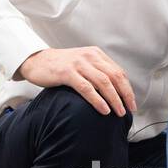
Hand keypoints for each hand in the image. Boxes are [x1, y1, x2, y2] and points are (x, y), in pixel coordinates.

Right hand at [17, 46, 135, 116]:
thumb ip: (96, 72)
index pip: (118, 72)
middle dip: (125, 94)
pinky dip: (98, 100)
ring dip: (114, 99)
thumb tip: (113, 92)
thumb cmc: (59, 67)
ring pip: (103, 82)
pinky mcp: (67, 73)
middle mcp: (89, 56)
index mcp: (96, 54)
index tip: (132, 103)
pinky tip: (104, 109)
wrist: (35, 61)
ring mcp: (78, 64)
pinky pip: (87, 88)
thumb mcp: (81, 64)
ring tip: (119, 112)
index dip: (127, 88)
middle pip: (115, 76)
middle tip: (130, 110)